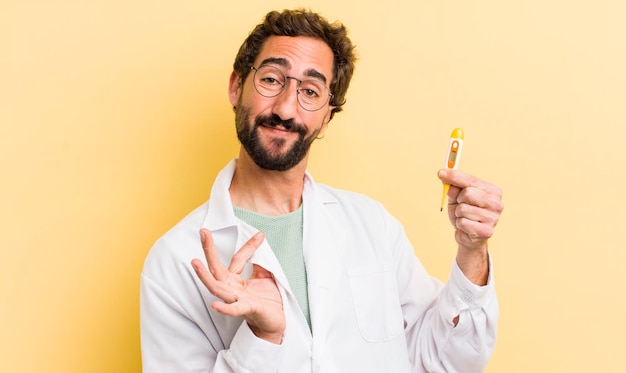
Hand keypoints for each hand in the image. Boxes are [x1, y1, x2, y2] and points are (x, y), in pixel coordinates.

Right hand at [191, 229, 284, 343]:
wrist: (275, 323)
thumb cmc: (267, 301)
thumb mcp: (265, 277)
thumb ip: (258, 264)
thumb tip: (259, 245)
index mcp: (236, 280)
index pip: (238, 259)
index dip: (249, 246)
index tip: (260, 235)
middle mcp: (232, 289)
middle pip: (216, 268)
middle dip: (209, 250)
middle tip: (203, 232)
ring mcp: (237, 299)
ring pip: (216, 288)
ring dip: (205, 276)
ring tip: (195, 263)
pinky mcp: (246, 310)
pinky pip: (233, 310)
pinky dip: (224, 308)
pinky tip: (214, 304)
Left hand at [438, 169, 502, 283]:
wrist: (468, 235)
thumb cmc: (464, 213)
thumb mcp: (456, 197)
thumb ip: (453, 187)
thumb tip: (445, 177)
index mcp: (493, 191)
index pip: (471, 179)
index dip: (454, 176)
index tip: (441, 172)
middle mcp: (497, 203)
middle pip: (467, 193)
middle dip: (458, 200)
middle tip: (462, 206)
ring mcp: (493, 218)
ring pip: (463, 209)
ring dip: (458, 214)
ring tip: (464, 218)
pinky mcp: (486, 231)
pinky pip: (463, 222)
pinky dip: (459, 224)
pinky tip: (466, 227)